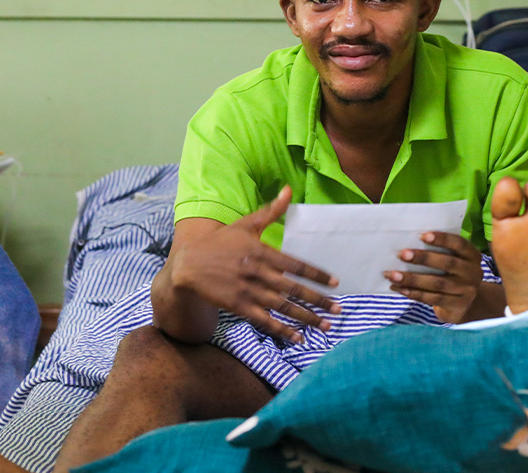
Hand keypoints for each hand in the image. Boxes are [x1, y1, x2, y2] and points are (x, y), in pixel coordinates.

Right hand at [164, 186, 341, 343]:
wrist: (189, 263)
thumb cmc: (222, 242)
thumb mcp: (246, 224)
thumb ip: (271, 211)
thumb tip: (288, 189)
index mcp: (262, 252)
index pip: (296, 265)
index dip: (317, 275)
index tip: (335, 284)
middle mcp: (258, 272)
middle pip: (294, 289)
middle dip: (318, 300)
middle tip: (339, 310)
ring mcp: (247, 291)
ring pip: (282, 307)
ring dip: (305, 318)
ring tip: (325, 326)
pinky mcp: (238, 306)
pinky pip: (264, 320)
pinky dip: (281, 330)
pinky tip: (298, 337)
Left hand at [385, 232, 484, 323]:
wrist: (467, 305)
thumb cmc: (454, 275)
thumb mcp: (456, 262)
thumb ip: (442, 252)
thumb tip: (410, 244)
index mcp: (472, 256)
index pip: (459, 244)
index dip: (442, 239)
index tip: (422, 235)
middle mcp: (473, 273)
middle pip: (448, 263)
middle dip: (423, 258)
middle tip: (402, 254)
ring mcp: (466, 291)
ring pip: (437, 283)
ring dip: (412, 279)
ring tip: (392, 275)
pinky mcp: (456, 307)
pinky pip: (432, 298)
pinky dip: (413, 293)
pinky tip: (399, 288)